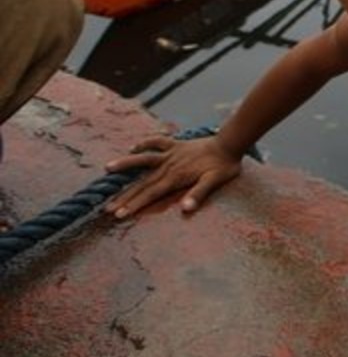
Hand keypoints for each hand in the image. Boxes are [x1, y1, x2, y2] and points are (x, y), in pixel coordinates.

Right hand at [103, 135, 242, 217]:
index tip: (119, 214)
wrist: (230, 143)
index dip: (134, 204)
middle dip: (125, 195)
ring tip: (108, 168)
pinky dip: (145, 143)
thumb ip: (199, 194)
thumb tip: (186, 210)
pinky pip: (156, 142)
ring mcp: (171, 153)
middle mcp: (169, 165)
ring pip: (143, 159)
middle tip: (106, 207)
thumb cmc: (224, 166)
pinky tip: (133, 148)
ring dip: (126, 164)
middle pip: (143, 182)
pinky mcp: (175, 144)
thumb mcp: (215, 182)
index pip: (150, 194)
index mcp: (176, 177)